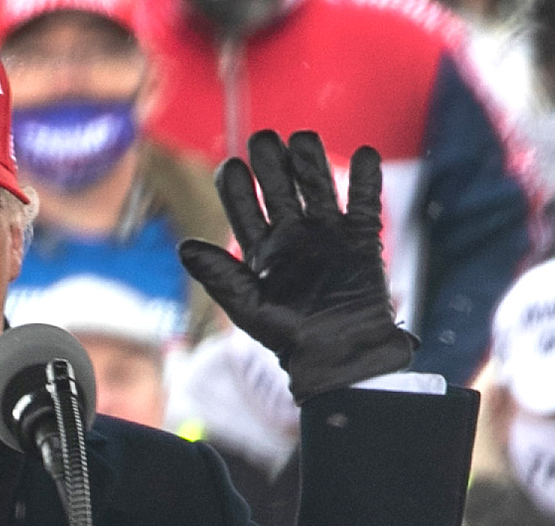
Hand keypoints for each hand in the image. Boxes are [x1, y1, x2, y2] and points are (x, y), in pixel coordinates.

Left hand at [178, 130, 415, 401]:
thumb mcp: (247, 306)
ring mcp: (327, 234)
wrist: (339, 355)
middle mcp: (293, 235)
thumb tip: (185, 247)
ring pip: (319, 185)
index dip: (237, 184)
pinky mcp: (361, 240)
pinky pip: (364, 202)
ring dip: (312, 161)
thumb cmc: (289, 337)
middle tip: (264, 140)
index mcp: (262, 249)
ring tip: (304, 140)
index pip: (244, 205)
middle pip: (280, 185)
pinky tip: (367, 155)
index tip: (232, 166)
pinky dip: (368, 178)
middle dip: (272, 161)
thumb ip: (220, 275)